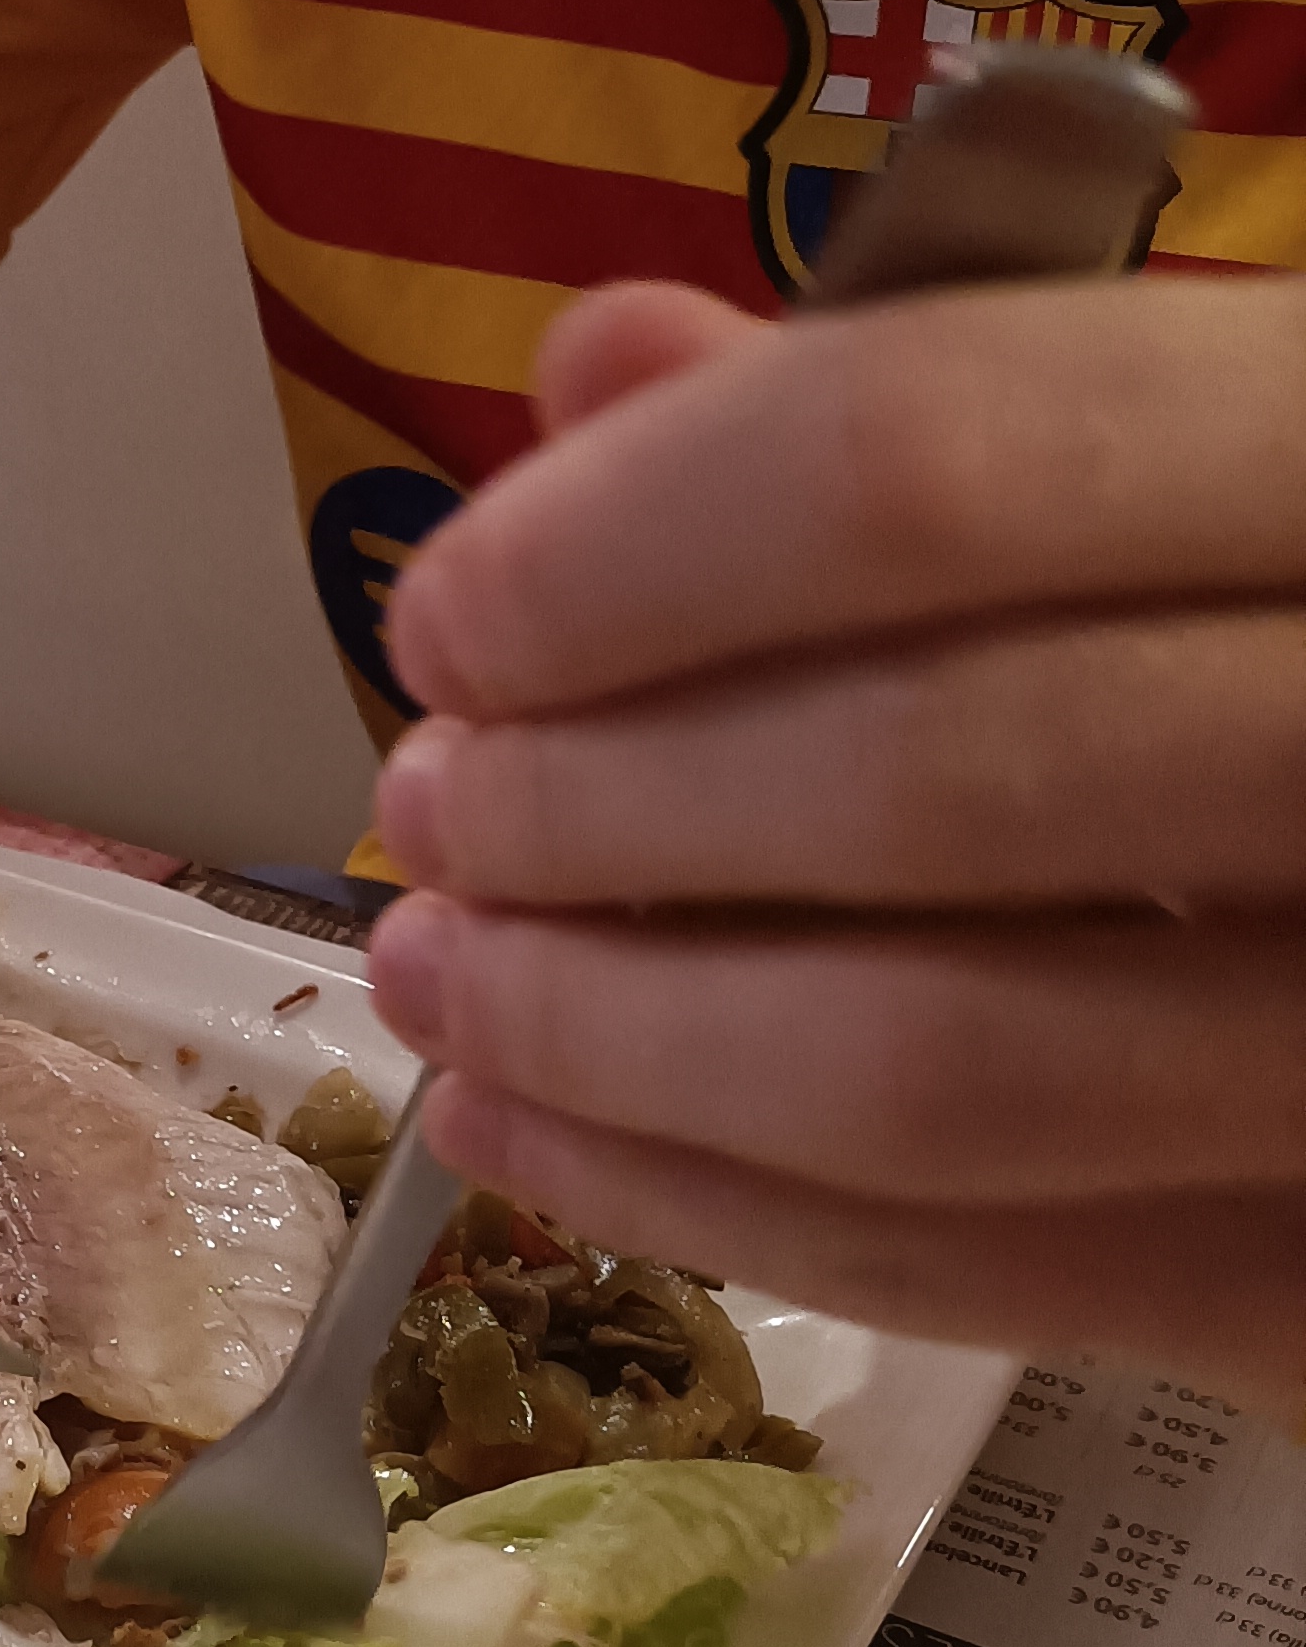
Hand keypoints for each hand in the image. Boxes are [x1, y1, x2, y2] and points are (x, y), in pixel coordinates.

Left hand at [368, 278, 1305, 1396]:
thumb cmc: (1301, 626)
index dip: (630, 550)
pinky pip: (999, 1280)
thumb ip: (931, 406)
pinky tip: (543, 1136)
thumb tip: (599, 367)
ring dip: (616, 1041)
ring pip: (944, 1069)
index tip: (449, 618)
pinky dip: (720, 1210)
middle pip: (925, 779)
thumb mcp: (1206, 453)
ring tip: (441, 982)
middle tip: (428, 813)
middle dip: (598, 811)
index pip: (933, 462)